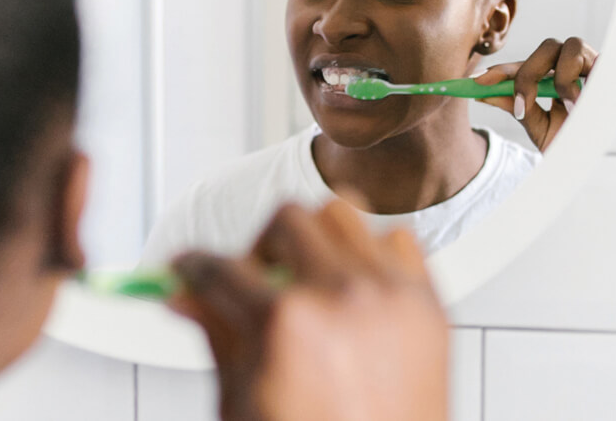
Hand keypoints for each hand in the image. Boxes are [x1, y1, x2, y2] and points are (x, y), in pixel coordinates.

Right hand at [169, 201, 448, 420]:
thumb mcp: (242, 402)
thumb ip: (217, 334)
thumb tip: (187, 299)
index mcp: (286, 321)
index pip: (220, 267)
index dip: (192, 267)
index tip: (190, 269)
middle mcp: (341, 295)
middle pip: (284, 218)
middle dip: (259, 247)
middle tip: (255, 278)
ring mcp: (389, 295)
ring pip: (342, 213)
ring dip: (317, 238)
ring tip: (308, 276)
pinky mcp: (428, 304)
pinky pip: (397, 240)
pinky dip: (373, 252)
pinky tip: (356, 284)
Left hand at [473, 36, 597, 150]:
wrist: (596, 159)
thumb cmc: (569, 139)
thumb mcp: (536, 126)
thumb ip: (514, 106)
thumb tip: (482, 94)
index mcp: (551, 76)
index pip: (524, 65)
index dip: (501, 69)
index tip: (478, 82)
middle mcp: (571, 65)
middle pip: (545, 47)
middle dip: (527, 73)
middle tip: (521, 106)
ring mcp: (591, 64)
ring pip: (567, 45)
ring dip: (559, 77)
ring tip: (565, 107)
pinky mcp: (610, 69)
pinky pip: (591, 60)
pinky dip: (579, 81)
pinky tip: (578, 104)